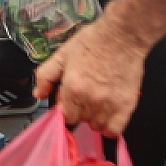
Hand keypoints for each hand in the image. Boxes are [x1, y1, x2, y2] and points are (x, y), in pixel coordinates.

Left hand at [33, 18, 148, 136]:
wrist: (122, 35)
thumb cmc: (94, 41)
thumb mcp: (62, 54)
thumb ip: (46, 76)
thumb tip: (38, 93)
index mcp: (73, 88)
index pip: (64, 115)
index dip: (66, 107)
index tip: (70, 98)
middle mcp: (91, 100)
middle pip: (81, 120)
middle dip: (80, 110)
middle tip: (84, 94)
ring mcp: (110, 104)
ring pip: (97, 126)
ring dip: (95, 118)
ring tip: (97, 101)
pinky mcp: (127, 105)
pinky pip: (115, 130)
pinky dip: (110, 126)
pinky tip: (108, 114)